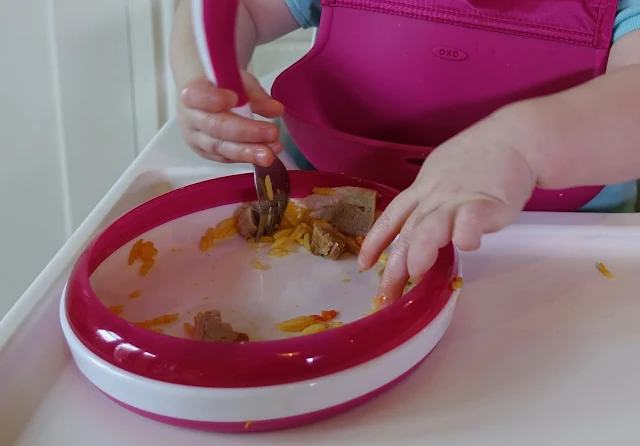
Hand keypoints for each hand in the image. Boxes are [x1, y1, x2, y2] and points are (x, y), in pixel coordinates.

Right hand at [178, 71, 284, 166]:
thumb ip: (254, 94)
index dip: (213, 98)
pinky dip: (247, 157)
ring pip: (220, 148)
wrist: (204, 101)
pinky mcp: (206, 153)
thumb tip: (276, 110)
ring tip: (271, 153)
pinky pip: (225, 158)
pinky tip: (267, 154)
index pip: (197, 96)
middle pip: (215, 127)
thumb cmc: (221, 87)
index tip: (234, 98)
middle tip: (272, 133)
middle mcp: (190, 118)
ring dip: (248, 152)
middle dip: (246, 132)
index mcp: (192, 92)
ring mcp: (197, 139)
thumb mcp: (238, 81)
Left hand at [358, 109, 536, 302]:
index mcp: (423, 190)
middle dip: (394, 266)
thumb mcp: (444, 175)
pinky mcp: (488, 201)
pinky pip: (473, 219)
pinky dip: (467, 232)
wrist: (516, 137)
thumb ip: (432, 202)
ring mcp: (459, 199)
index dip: (375, 241)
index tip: (363, 265)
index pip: (392, 218)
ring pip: (432, 226)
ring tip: (415, 272)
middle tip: (387, 294)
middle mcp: (435, 196)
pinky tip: (466, 246)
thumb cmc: (482, 158)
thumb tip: (421, 231)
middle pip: (408, 232)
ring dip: (421, 250)